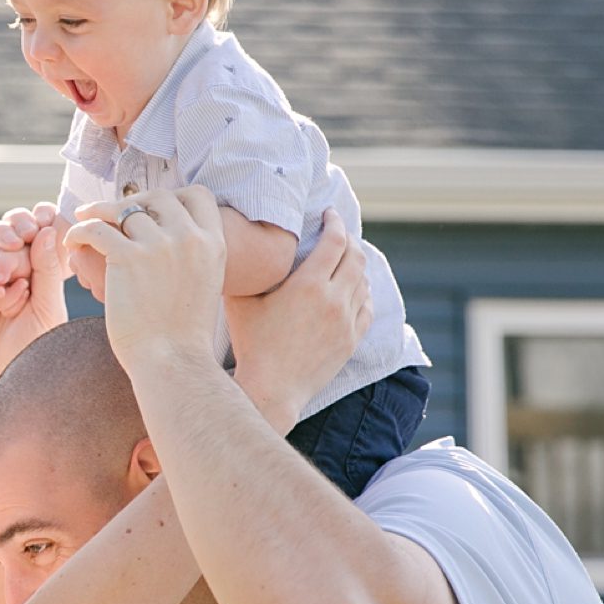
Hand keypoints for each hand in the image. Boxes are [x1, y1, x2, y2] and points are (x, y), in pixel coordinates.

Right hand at [0, 202, 68, 398]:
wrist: (3, 379)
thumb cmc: (34, 347)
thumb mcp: (47, 306)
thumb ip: (46, 269)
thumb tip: (45, 230)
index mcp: (40, 271)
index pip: (34, 233)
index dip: (34, 223)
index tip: (38, 224)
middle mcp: (13, 271)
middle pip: (7, 232)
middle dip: (11, 235)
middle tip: (16, 243)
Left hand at [64, 188, 225, 374]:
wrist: (173, 363)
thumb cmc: (183, 336)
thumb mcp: (204, 285)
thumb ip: (193, 256)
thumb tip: (169, 240)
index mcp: (213, 243)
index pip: (197, 195)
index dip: (172, 196)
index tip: (151, 207)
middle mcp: (189, 238)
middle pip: (158, 196)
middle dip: (133, 200)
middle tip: (112, 212)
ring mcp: (159, 245)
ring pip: (123, 209)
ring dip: (100, 212)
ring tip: (85, 219)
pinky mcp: (127, 257)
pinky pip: (97, 229)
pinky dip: (80, 230)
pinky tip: (72, 241)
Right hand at [226, 209, 372, 420]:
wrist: (271, 389)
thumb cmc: (250, 345)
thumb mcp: (241, 302)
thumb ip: (247, 272)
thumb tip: (236, 246)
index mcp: (308, 285)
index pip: (335, 240)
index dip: (335, 222)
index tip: (329, 214)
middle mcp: (334, 300)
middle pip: (356, 257)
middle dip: (349, 240)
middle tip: (338, 234)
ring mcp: (346, 322)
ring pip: (364, 282)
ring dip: (356, 267)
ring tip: (343, 262)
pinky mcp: (351, 341)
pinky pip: (367, 308)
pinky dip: (362, 293)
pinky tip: (352, 292)